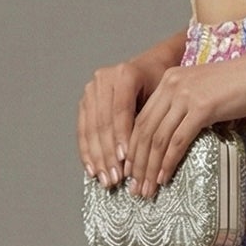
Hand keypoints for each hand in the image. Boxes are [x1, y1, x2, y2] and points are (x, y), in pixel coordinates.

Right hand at [78, 35, 186, 184]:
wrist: (150, 66)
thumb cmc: (161, 84)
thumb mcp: (163, 96)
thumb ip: (153, 119)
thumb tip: (153, 156)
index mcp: (125, 74)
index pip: (121, 111)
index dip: (121, 136)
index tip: (125, 159)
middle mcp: (104, 79)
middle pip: (103, 122)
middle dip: (109, 154)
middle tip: (115, 177)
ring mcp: (91, 90)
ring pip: (91, 129)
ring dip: (98, 158)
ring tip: (105, 179)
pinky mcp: (85, 102)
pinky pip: (83, 130)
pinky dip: (87, 151)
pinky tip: (92, 170)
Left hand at [126, 45, 245, 194]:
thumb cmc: (244, 84)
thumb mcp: (207, 93)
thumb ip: (189, 108)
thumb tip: (176, 139)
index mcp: (170, 80)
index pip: (142, 119)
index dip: (133, 148)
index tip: (131, 172)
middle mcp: (172, 85)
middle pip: (144, 130)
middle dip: (137, 164)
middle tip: (134, 189)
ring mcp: (186, 95)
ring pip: (158, 138)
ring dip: (150, 168)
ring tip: (147, 190)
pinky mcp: (203, 107)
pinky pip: (179, 140)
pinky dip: (168, 162)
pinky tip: (164, 178)